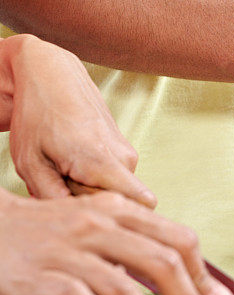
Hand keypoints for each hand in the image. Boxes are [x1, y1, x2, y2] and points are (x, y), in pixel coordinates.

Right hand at [0, 190, 233, 294]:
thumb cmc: (51, 233)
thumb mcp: (99, 225)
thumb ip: (137, 245)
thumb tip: (186, 284)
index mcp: (122, 211)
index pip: (178, 240)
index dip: (205, 276)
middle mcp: (100, 225)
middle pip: (162, 265)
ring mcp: (71, 249)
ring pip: (124, 289)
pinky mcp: (41, 274)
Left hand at [2, 34, 156, 206]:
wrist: (52, 74)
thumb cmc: (38, 115)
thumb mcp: (30, 163)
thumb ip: (53, 198)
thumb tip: (73, 220)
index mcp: (103, 162)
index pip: (142, 206)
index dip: (115, 216)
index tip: (83, 210)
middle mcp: (125, 159)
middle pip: (118, 202)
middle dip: (89, 202)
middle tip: (59, 182)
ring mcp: (127, 153)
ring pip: (114, 190)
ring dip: (87, 188)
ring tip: (62, 168)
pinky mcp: (124, 150)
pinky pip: (113, 177)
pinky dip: (91, 177)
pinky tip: (70, 161)